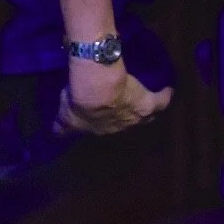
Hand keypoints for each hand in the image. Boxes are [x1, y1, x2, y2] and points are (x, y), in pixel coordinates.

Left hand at [53, 63, 171, 136]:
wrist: (97, 90)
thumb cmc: (78, 100)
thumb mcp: (66, 115)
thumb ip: (62, 125)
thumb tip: (55, 133)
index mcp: (100, 129)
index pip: (103, 127)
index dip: (104, 120)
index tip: (103, 114)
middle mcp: (119, 127)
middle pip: (124, 124)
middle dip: (124, 117)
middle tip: (124, 106)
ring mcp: (135, 116)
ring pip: (144, 117)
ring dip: (144, 111)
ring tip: (146, 101)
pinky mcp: (148, 103)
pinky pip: (161, 101)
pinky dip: (164, 96)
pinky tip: (167, 90)